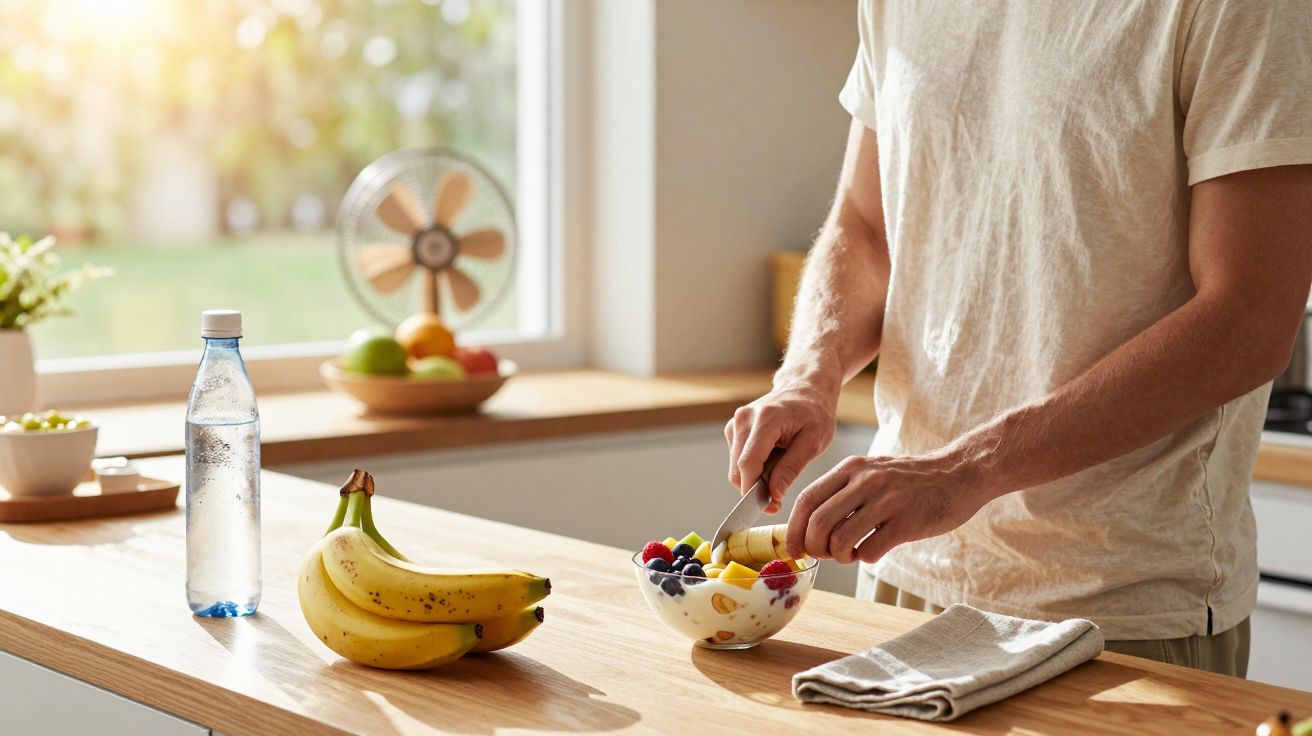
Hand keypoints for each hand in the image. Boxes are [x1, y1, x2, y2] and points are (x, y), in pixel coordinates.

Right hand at [725, 382, 837, 513]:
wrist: (805, 389)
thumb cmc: (814, 413)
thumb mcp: (814, 441)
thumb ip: (792, 468)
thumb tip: (774, 494)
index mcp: (766, 419)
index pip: (748, 464)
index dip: (754, 491)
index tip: (769, 508)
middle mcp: (744, 419)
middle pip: (738, 469)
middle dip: (755, 490)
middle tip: (778, 499)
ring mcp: (736, 423)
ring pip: (735, 467)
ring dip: (754, 479)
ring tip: (780, 473)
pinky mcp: (734, 428)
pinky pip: (737, 459)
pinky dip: (752, 468)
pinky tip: (772, 461)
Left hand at [785, 453, 994, 563]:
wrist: (959, 473)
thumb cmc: (910, 480)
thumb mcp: (871, 472)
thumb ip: (842, 492)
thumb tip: (808, 527)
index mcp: (851, 469)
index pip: (806, 500)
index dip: (794, 530)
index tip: (794, 549)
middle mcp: (865, 481)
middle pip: (818, 523)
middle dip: (814, 548)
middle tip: (825, 555)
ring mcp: (887, 501)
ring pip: (840, 540)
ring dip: (840, 556)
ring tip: (852, 553)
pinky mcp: (907, 521)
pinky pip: (870, 550)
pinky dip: (864, 558)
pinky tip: (874, 550)